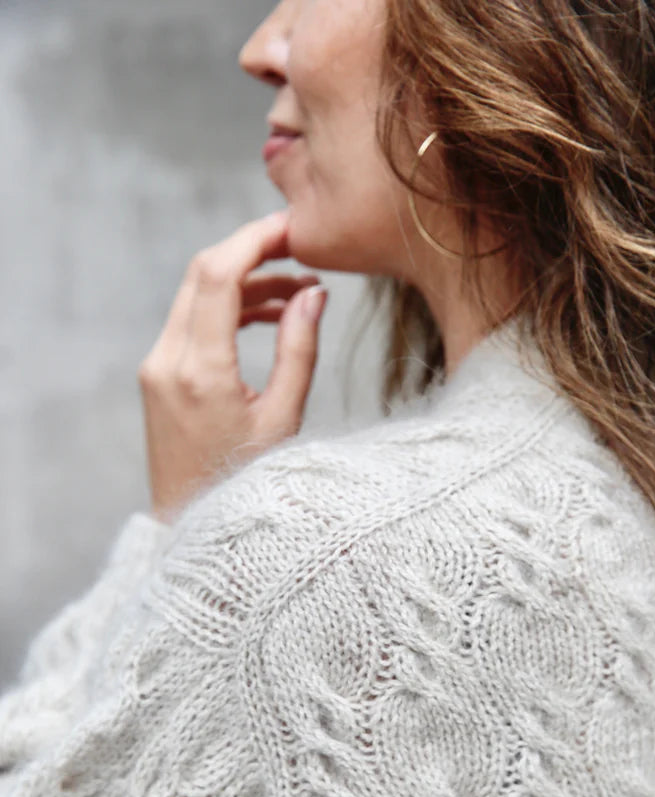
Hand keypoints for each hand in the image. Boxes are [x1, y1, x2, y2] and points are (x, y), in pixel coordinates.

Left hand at [139, 209, 327, 521]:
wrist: (193, 527)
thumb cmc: (245, 484)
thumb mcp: (283, 419)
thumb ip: (299, 351)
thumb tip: (314, 294)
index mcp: (201, 372)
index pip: (219, 274)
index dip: (256, 240)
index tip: (293, 229)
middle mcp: (167, 362)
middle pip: (202, 273)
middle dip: (251, 251)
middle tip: (300, 248)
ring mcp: (156, 368)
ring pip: (196, 294)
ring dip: (244, 281)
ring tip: (299, 293)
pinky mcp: (157, 376)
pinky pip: (191, 321)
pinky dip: (227, 307)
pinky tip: (269, 315)